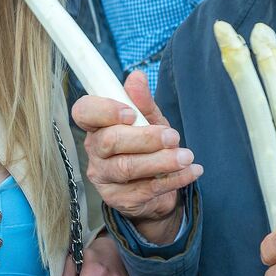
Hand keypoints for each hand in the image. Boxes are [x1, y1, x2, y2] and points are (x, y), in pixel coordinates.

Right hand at [71, 72, 201, 244]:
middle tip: (173, 137)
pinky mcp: (118, 199)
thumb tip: (137, 76)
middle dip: (145, 138)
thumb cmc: (150, 148)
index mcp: (97, 125)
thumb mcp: (151, 121)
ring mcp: (104, 177)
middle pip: (109, 141)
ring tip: (186, 156)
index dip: (104, 111)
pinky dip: (173, 179)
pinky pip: (145, 189)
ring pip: (126, 168)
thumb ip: (142, 102)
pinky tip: (191, 171)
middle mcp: (94, 151)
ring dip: (160, 161)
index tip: (130, 113)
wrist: (159, 189)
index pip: (84, 112)